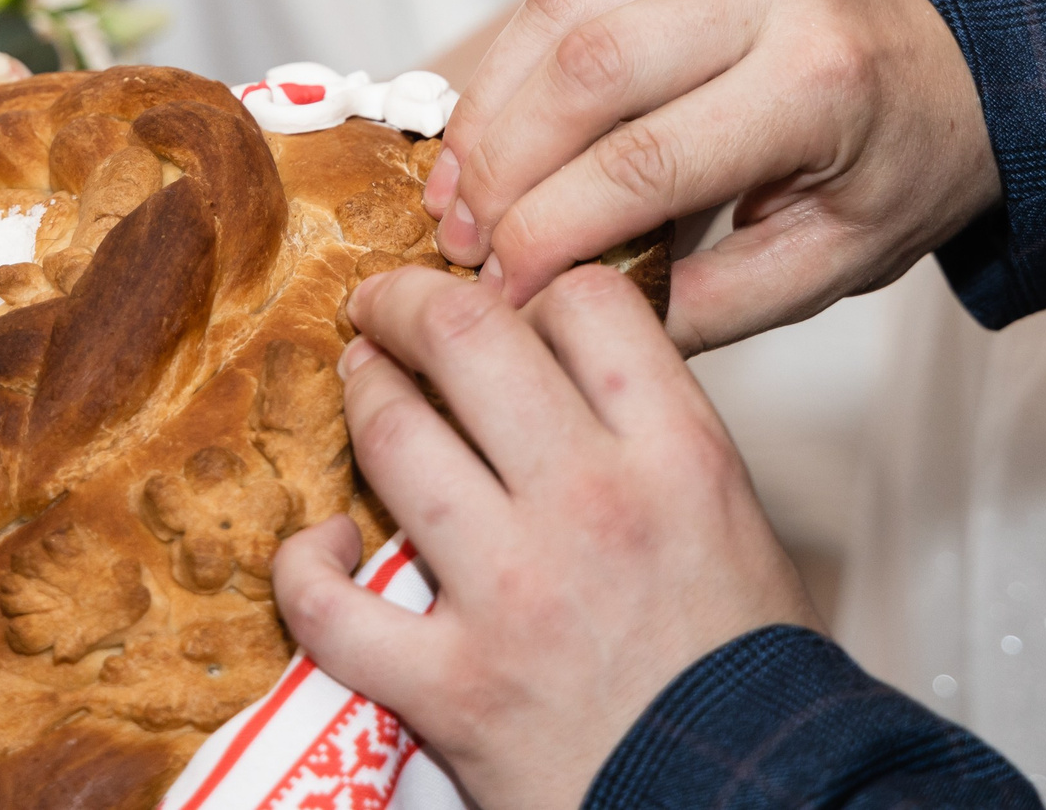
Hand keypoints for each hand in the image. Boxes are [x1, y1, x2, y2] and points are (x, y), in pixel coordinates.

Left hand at [273, 265, 816, 809]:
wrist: (742, 803)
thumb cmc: (742, 676)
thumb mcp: (732, 518)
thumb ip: (654, 435)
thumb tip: (575, 372)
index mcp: (676, 456)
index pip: (585, 301)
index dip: (536, 287)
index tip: (509, 305)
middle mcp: (590, 504)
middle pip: (466, 337)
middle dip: (408, 302)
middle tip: (389, 305)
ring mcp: (510, 591)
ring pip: (391, 439)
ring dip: (362, 397)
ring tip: (360, 383)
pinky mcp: (449, 685)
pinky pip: (328, 603)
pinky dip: (303, 567)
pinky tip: (319, 548)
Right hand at [427, 0, 999, 353]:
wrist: (965, 70)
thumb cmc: (896, 174)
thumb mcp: (829, 268)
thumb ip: (706, 304)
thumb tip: (564, 321)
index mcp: (825, 80)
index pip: (650, 159)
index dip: (553, 229)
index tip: (500, 291)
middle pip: (590, 68)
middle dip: (504, 165)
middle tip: (465, 244)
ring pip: (563, 7)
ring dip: (493, 106)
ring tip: (458, 192)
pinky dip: (520, 57)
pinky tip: (494, 127)